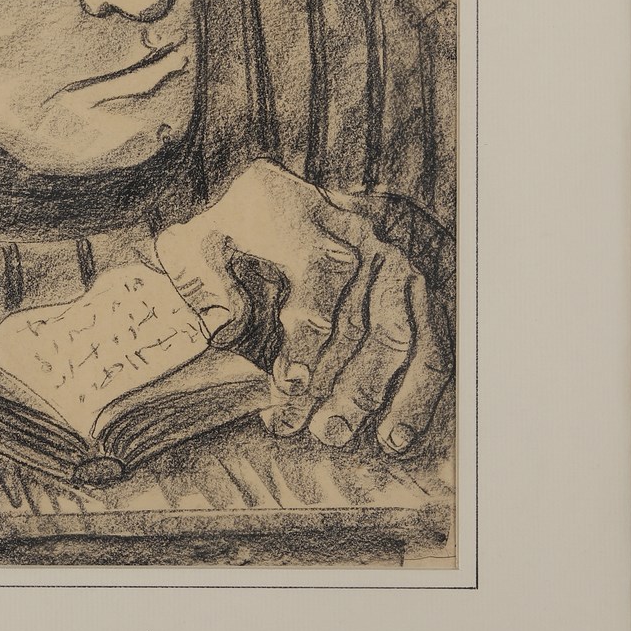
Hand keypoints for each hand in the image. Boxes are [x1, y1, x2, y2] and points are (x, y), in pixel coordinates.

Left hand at [155, 160, 451, 453]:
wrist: (283, 194)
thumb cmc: (233, 228)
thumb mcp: (199, 237)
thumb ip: (201, 277)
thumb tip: (221, 330)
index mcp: (302, 214)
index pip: (322, 274)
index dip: (309, 335)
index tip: (292, 382)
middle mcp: (357, 233)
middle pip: (361, 318)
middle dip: (339, 384)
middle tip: (315, 430)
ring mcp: (392, 260)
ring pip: (397, 336)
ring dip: (370, 393)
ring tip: (335, 434)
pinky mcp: (415, 288)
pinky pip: (432, 344)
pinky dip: (418, 395)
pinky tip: (393, 436)